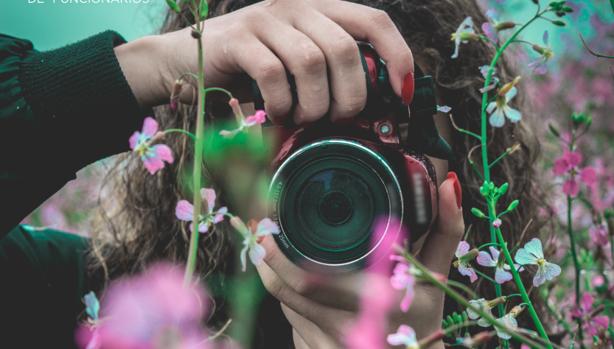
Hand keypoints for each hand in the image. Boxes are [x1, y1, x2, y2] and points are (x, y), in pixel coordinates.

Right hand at [114, 0, 413, 123]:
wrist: (184, 61)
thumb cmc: (250, 71)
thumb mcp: (297, 66)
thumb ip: (331, 73)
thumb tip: (373, 108)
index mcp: (319, 9)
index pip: (374, 21)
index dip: (397, 57)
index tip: (402, 94)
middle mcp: (296, 6)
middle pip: (346, 49)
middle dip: (350, 97)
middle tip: (336, 120)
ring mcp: (266, 19)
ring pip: (312, 62)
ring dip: (313, 105)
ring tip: (302, 118)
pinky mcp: (238, 39)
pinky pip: (274, 74)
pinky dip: (281, 103)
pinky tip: (277, 113)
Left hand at [256, 174, 464, 347]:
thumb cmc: (424, 320)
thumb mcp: (435, 277)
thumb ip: (444, 230)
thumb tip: (449, 184)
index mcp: (377, 302)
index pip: (308, 280)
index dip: (277, 253)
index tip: (268, 223)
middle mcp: (349, 328)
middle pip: (285, 289)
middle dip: (265, 255)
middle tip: (259, 227)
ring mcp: (329, 345)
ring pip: (284, 303)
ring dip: (272, 272)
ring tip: (266, 244)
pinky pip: (291, 320)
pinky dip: (287, 296)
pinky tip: (286, 276)